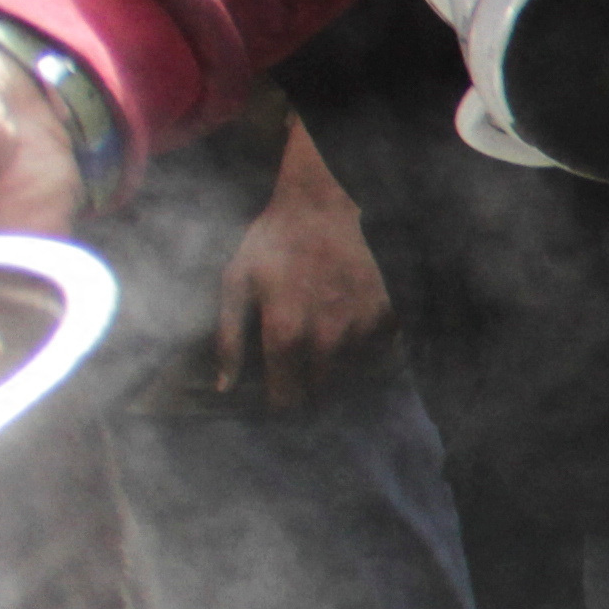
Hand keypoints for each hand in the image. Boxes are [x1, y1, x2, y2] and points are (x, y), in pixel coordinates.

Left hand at [212, 121, 393, 409]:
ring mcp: (360, 327)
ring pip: (350, 374)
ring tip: (324, 355)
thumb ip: (228, 338)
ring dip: (337, 370)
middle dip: (308, 390)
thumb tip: (223, 387)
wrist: (321, 205)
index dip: (279, 403)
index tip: (276, 399)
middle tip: (299, 378)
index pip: (285, 397)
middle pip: (320, 392)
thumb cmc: (271, 242)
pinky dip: (365, 350)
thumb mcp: (235, 282)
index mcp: (285, 333)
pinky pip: (378, 351)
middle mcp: (326, 337)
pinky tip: (349, 334)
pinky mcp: (385, 313)